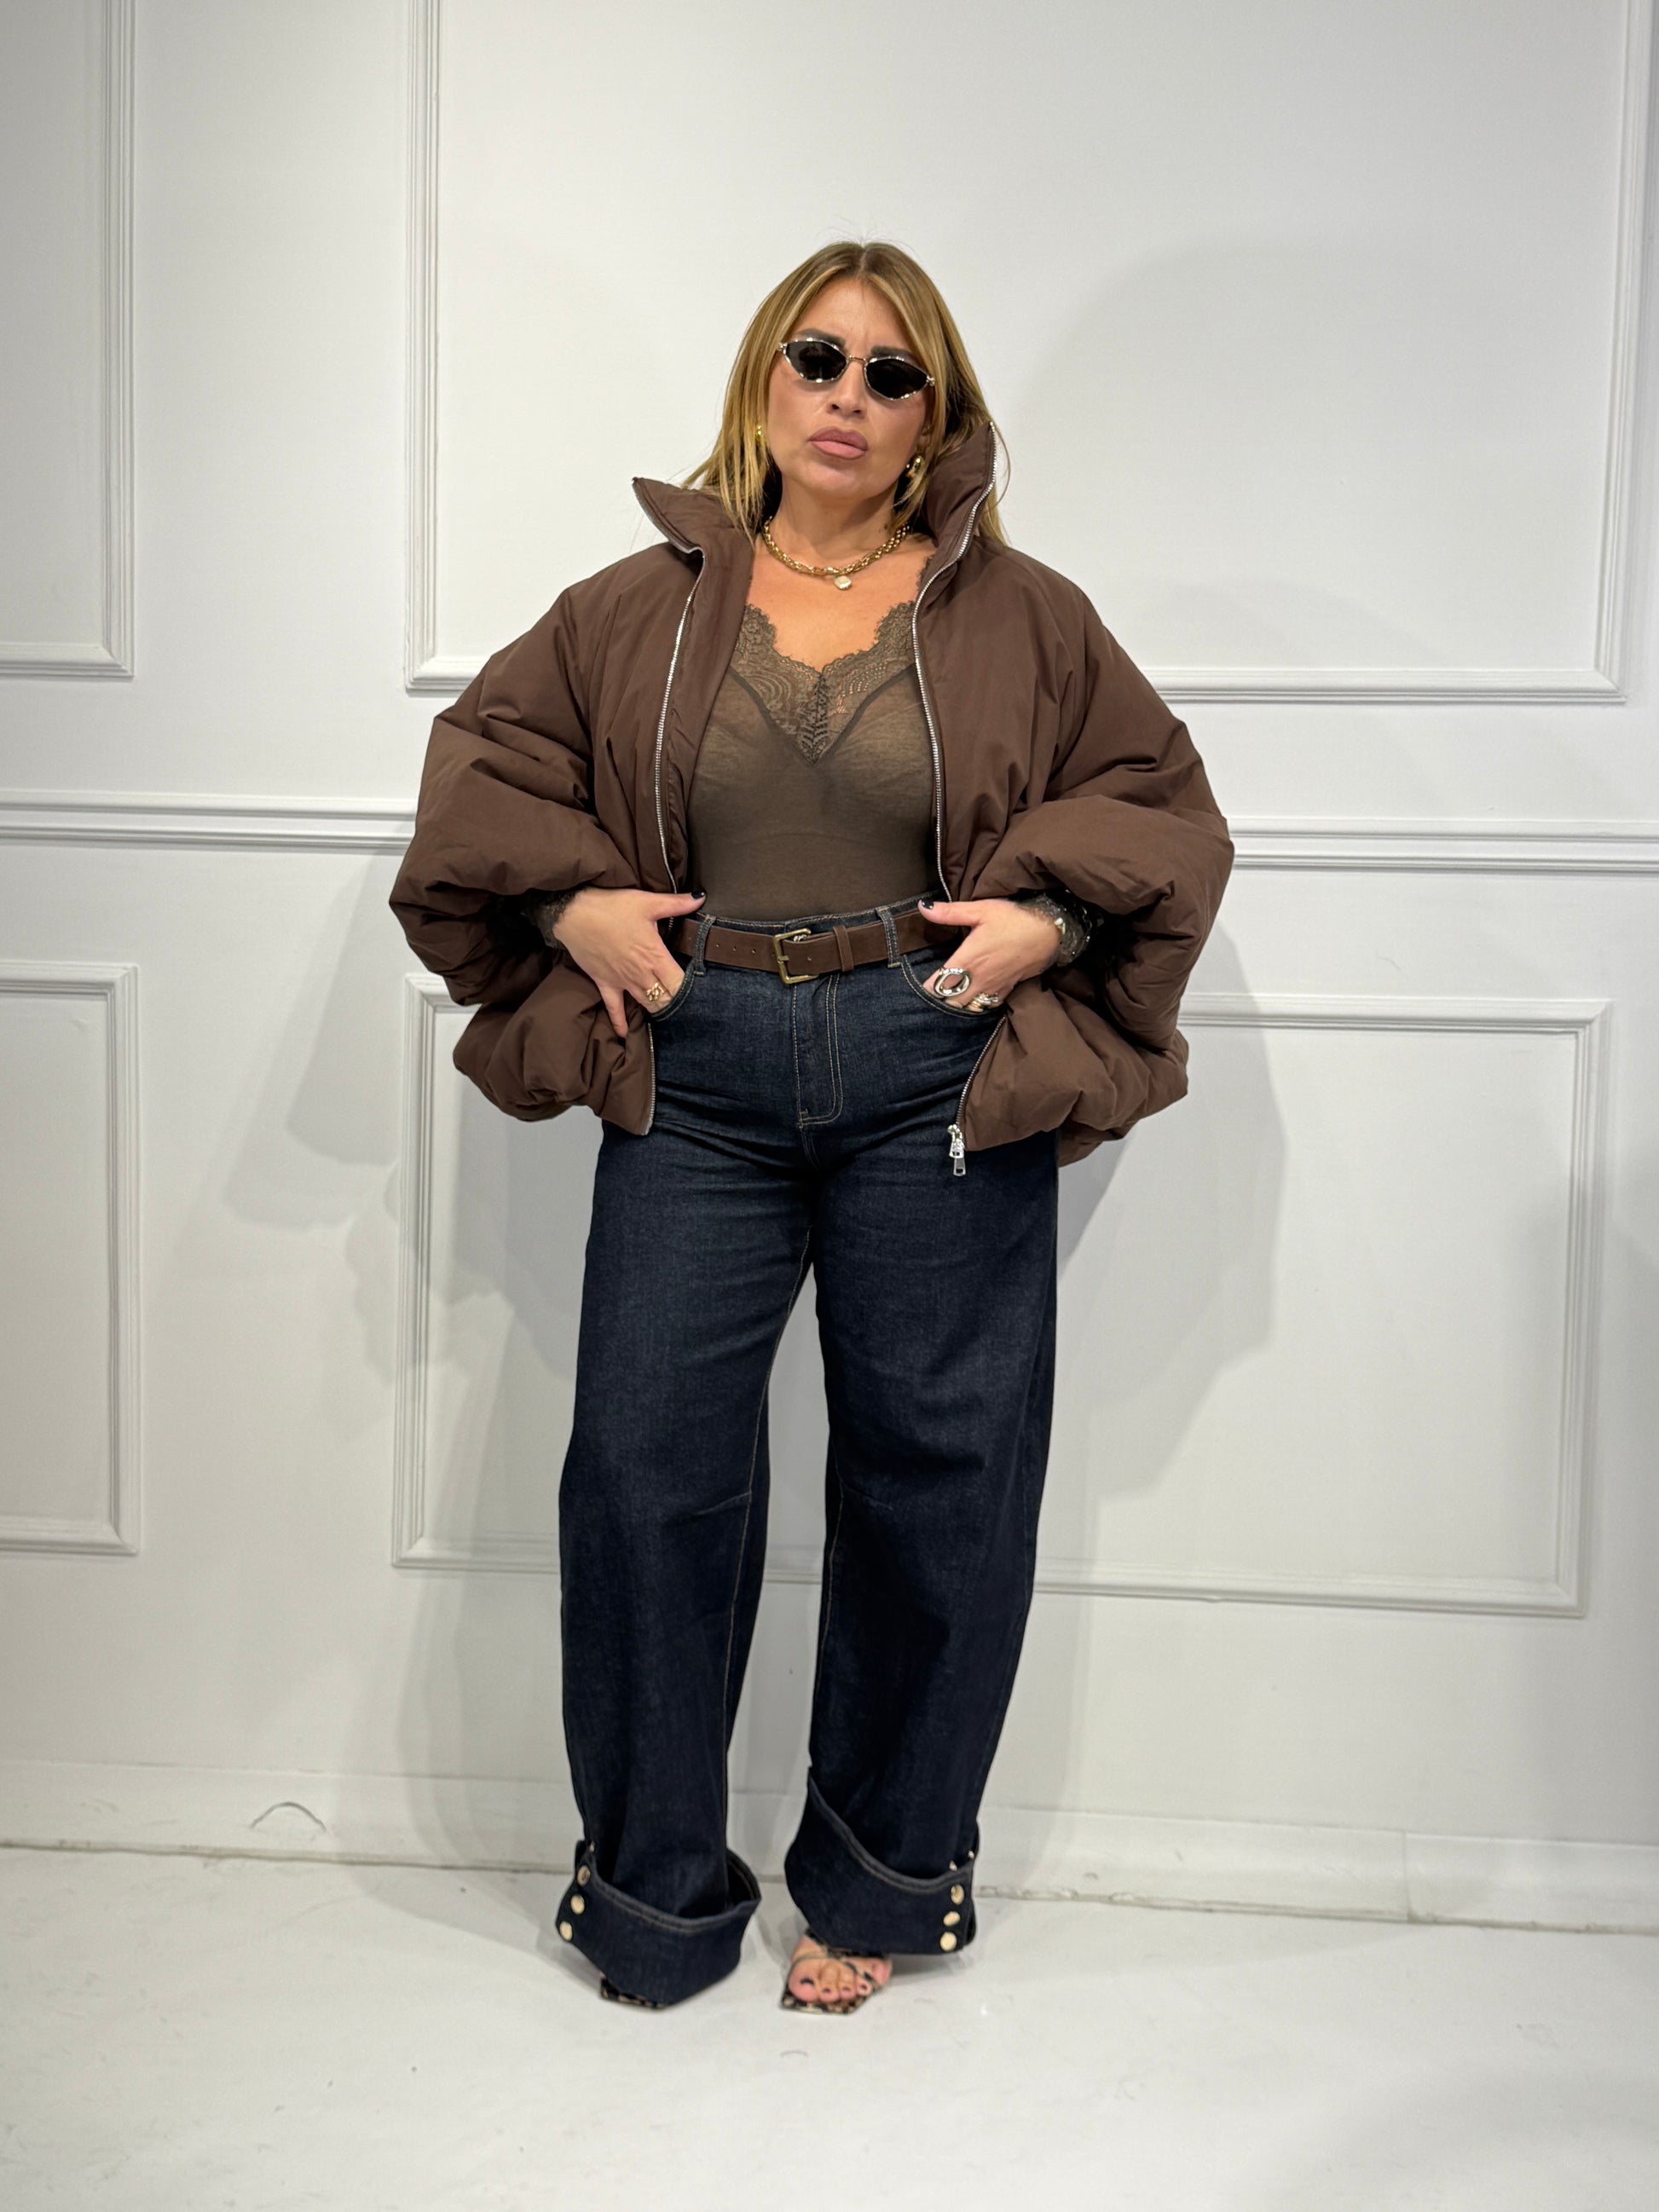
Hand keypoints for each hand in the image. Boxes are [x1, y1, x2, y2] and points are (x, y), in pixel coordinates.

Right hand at [552, 888, 705, 1037]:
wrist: (574, 914)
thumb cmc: (611, 907)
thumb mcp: (647, 902)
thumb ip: (676, 903)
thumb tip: (701, 898)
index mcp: (655, 956)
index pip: (679, 984)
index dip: (691, 991)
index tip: (701, 993)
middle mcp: (640, 974)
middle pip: (666, 998)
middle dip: (678, 1004)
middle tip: (689, 1008)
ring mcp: (622, 982)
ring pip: (646, 1005)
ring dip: (658, 1011)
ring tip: (669, 1015)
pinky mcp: (605, 983)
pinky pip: (614, 1008)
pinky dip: (620, 1022)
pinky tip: (625, 1034)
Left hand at [915, 896, 1056, 1006]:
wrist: (1050, 932)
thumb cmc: (1014, 919)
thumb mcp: (981, 910)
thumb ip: (950, 912)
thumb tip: (923, 908)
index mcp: (966, 960)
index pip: (937, 985)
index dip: (926, 988)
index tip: (923, 983)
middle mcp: (977, 979)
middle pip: (950, 1002)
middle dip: (940, 1000)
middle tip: (936, 990)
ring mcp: (992, 987)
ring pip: (968, 1007)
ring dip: (957, 1005)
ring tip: (951, 996)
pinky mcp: (1006, 989)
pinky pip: (986, 1006)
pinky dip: (977, 1005)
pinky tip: (974, 996)